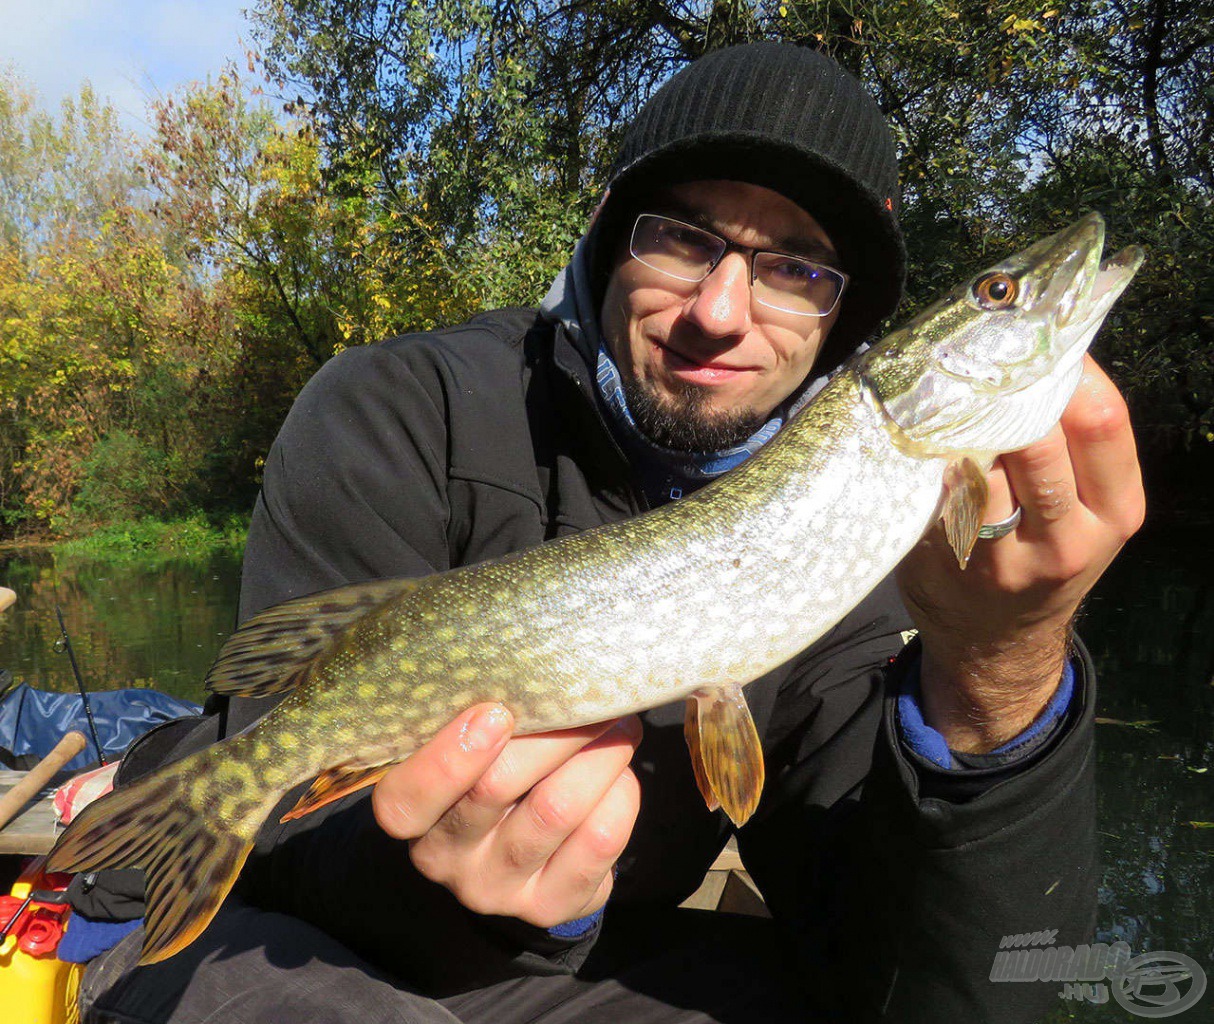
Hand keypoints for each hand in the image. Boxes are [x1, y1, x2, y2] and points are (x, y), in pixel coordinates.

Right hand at [371, 703, 641, 927]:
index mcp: (412, 814)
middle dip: (553, 732)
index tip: (495, 713)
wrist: (518, 859)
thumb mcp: (468, 751)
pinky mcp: (551, 904)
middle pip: (497, 787)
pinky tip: (619, 773)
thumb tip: (542, 668)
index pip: (406, 800)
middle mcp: (446, 858)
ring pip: (557, 808)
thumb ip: (482, 719)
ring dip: (598, 755)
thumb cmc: (489, 775)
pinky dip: (619, 793)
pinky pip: (598, 838)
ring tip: (618, 724)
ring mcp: (498, 888)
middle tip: (587, 696)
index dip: (449, 757)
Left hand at [897, 356, 1144, 751]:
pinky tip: (920, 433)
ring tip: (948, 390)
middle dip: (1008, 395)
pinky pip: (935, 496)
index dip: (1070, 373)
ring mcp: (1002, 557)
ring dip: (961, 424)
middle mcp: (1066, 539)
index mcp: (1116, 512)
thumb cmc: (1042, 556)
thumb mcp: (1086, 513)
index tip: (1040, 345)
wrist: (997, 644)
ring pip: (981, 468)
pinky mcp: (947, 563)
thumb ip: (1074, 451)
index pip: (1103, 422)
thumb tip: (1039, 356)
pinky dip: (928, 459)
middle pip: (1039, 440)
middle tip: (984, 360)